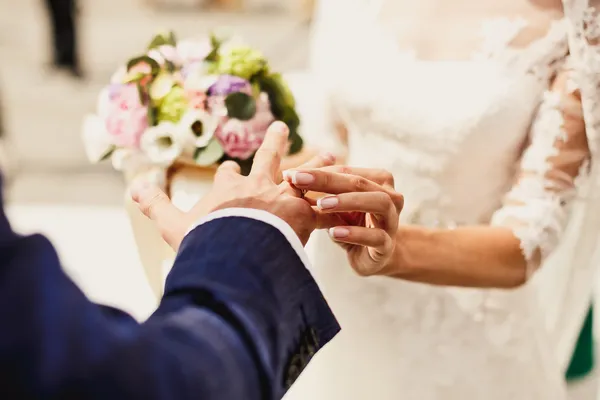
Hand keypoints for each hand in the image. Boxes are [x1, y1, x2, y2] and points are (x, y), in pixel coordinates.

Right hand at [131, 121, 333, 248]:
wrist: (237, 258)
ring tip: (331, 155)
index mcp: (229, 190)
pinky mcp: (305, 215)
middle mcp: (258, 188)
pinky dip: (336, 201)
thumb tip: (132, 187)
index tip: (231, 169)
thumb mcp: (172, 226)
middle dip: (275, 143)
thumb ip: (155, 205)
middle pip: (269, 159)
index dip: (230, 173)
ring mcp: (284, 199)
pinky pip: (325, 205)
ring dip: (316, 165)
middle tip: (281, 127)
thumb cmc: (205, 243)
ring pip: (304, 176)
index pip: (229, 175)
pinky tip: (352, 197)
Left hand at [283, 166, 402, 275]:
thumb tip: (291, 174)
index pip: (347, 171)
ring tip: (322, 205)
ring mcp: (392, 221)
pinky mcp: (387, 245)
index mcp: (379, 181)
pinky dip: (354, 233)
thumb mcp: (336, 205)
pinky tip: (334, 232)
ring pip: (378, 203)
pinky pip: (376, 236)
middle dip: (327, 181)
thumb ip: (321, 190)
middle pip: (360, 183)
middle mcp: (391, 197)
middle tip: (300, 181)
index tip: (291, 174)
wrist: (370, 256)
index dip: (318, 172)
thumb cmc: (351, 224)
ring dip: (348, 201)